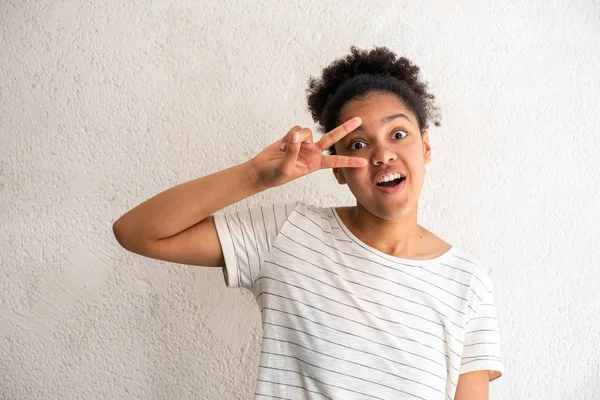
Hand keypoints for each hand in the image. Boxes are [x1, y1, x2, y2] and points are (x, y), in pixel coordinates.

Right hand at [250, 117, 366, 188]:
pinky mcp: (293, 136)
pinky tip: (281, 146)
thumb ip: (293, 152)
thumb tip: (297, 136)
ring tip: (284, 150)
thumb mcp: (286, 168)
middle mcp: (312, 152)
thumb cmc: (275, 175)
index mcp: (315, 164)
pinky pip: (296, 129)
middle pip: (331, 138)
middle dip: (345, 128)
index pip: (335, 162)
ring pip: (308, 131)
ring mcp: (303, 143)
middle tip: (358, 120)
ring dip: (297, 138)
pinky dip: (288, 136)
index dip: (349, 161)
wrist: (261, 170)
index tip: (363, 162)